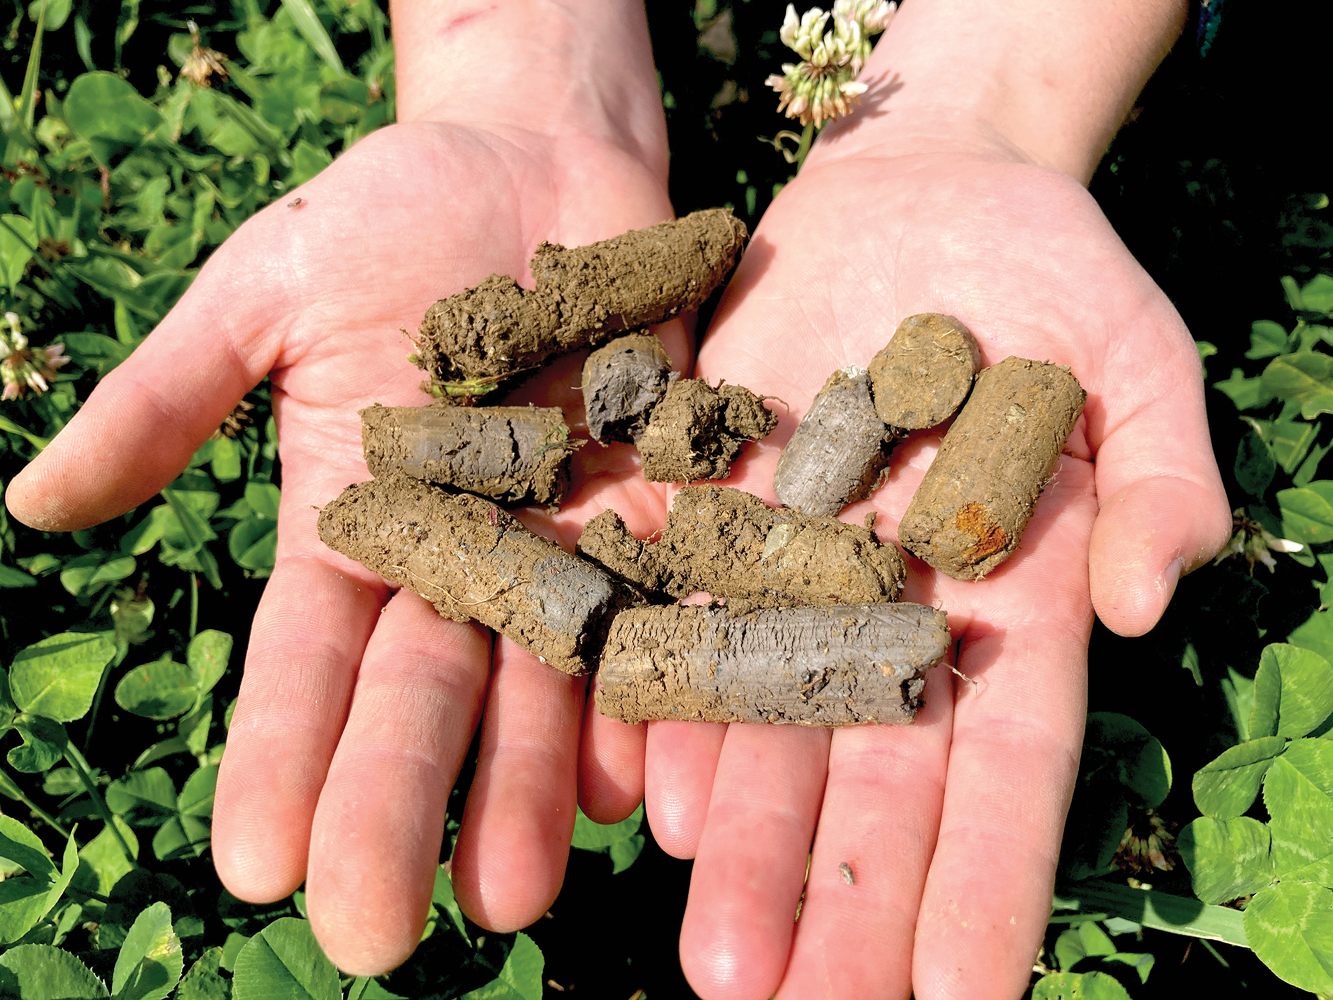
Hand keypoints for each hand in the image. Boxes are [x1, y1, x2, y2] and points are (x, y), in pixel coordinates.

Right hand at [5, 0, 671, 973]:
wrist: (539, 158)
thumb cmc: (391, 213)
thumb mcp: (263, 291)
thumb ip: (169, 400)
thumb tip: (29, 508)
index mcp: (353, 520)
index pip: (306, 662)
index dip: (281, 758)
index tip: (250, 864)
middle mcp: (460, 552)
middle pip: (427, 694)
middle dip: (401, 806)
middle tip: (384, 934)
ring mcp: (564, 534)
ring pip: (544, 680)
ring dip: (531, 784)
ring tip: (514, 890)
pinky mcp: (665, 499)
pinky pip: (660, 605)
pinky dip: (653, 689)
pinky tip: (646, 783)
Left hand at [617, 10, 1230, 997]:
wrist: (921, 195)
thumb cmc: (1054, 279)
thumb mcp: (1135, 360)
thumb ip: (1159, 479)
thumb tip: (1139, 605)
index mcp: (1008, 601)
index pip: (1001, 769)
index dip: (984, 882)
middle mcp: (891, 611)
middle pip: (866, 775)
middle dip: (839, 897)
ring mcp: (790, 565)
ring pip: (763, 722)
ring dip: (744, 837)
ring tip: (718, 953)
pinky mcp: (706, 503)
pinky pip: (676, 612)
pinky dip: (661, 697)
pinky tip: (644, 792)